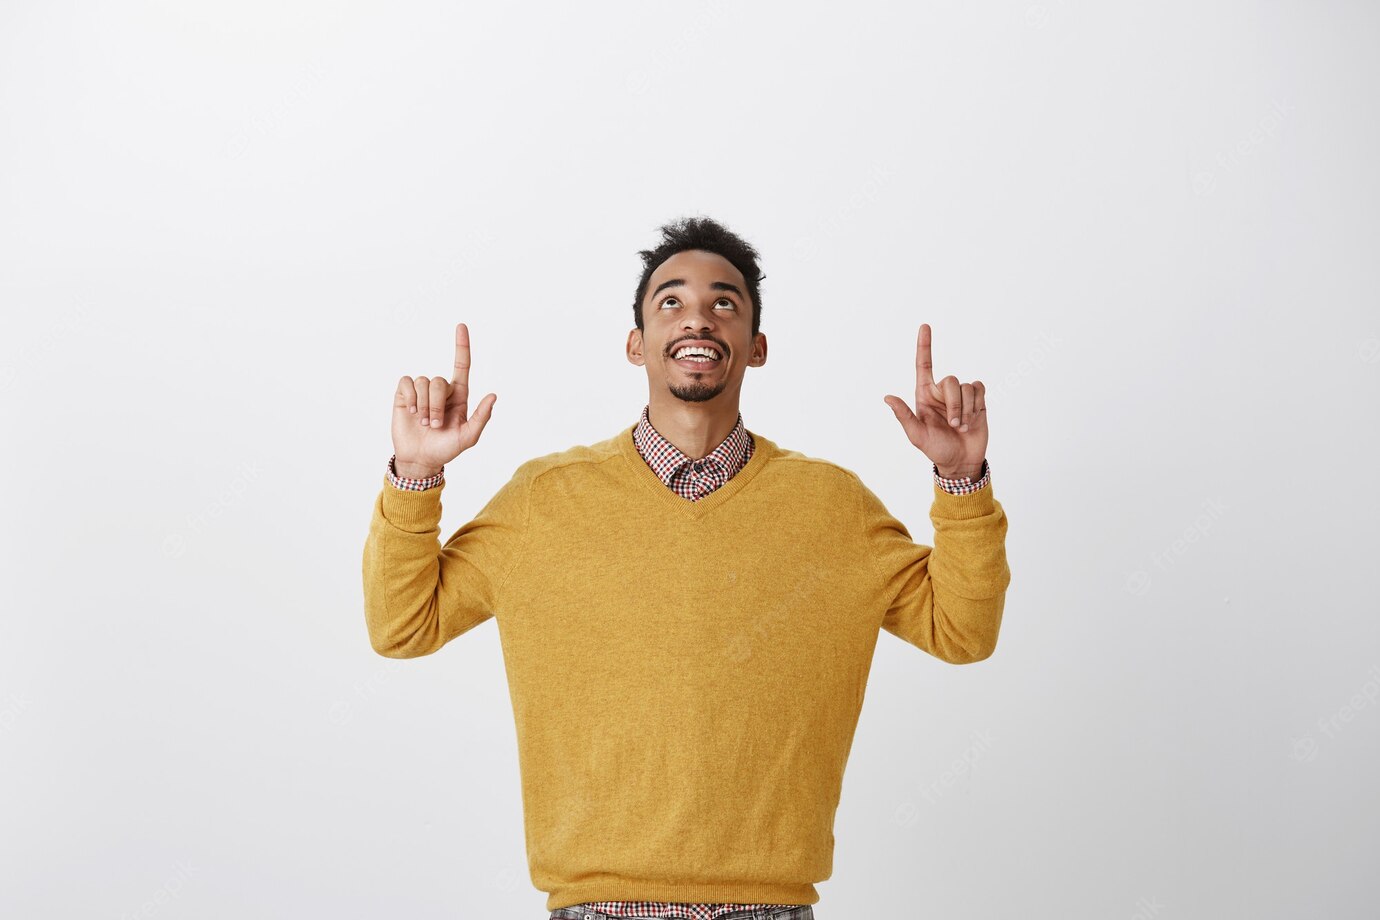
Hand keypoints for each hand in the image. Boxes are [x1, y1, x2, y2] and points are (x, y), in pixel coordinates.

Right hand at [390, 322, 496, 475]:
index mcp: (459, 395)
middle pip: (439, 381)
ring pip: (423, 382)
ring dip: (423, 406)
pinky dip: (410, 398)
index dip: (462, 346)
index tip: (461, 326)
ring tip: (423, 422)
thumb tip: (493, 395)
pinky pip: (407, 383)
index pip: (461, 365)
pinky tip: (411, 412)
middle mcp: (441, 390)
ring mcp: (422, 391)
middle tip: (434, 424)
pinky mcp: (404, 395)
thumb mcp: (468, 437)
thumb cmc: (446, 449)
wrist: (420, 459)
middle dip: (436, 405)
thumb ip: (481, 417)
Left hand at [883, 323, 987, 477]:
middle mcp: (941, 391)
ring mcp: (960, 395)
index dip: (924, 345)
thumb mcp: (917, 436)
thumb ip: (904, 416)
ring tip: (962, 427)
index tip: (924, 326)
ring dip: (966, 410)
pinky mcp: (977, 399)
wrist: (961, 461)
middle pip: (951, 381)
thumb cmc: (936, 449)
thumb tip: (887, 397)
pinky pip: (979, 389)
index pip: (923, 365)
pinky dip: (977, 405)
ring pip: (967, 387)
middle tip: (954, 426)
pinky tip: (973, 419)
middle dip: (954, 405)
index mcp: (924, 395)